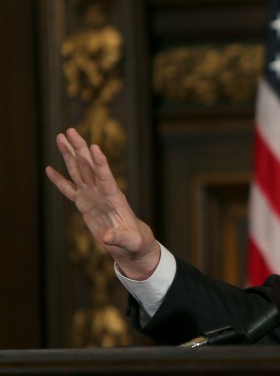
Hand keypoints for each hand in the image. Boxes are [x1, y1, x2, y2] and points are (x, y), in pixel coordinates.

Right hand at [46, 128, 160, 279]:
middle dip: (80, 149)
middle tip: (70, 131)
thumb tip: (107, 237)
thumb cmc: (135, 242)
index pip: (106, 178)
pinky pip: (69, 189)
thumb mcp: (130, 242)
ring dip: (70, 154)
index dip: (100, 163)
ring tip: (61, 137)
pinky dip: (59, 180)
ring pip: (79, 171)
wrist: (131, 244)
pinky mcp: (84, 203)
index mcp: (115, 199)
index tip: (94, 147)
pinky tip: (49, 168)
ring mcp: (92, 196)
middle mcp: (102, 192)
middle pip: (89, 167)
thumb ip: (120, 238)